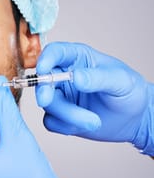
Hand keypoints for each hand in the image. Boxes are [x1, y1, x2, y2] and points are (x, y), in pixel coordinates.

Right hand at [36, 42, 153, 154]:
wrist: (134, 119)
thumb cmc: (129, 92)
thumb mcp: (121, 81)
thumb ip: (99, 78)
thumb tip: (76, 77)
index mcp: (77, 57)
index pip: (55, 52)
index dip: (45, 59)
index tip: (43, 70)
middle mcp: (64, 74)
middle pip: (43, 79)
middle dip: (44, 91)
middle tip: (46, 100)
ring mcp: (60, 95)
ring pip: (48, 103)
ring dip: (68, 115)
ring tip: (94, 121)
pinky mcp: (59, 115)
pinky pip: (51, 121)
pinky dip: (65, 126)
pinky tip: (84, 125)